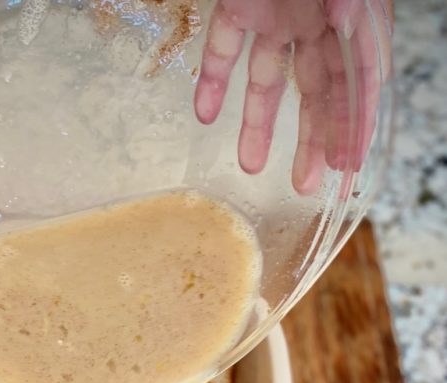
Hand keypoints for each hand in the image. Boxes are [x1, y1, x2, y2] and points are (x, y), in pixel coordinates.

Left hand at [195, 0, 392, 193]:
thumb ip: (351, 2)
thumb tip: (344, 23)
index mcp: (348, 17)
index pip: (356, 82)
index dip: (353, 127)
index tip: (347, 170)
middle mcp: (314, 22)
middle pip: (315, 93)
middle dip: (311, 142)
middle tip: (305, 185)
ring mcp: (275, 16)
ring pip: (266, 79)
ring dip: (257, 125)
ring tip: (251, 166)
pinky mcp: (239, 6)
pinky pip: (223, 48)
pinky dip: (212, 81)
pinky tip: (205, 113)